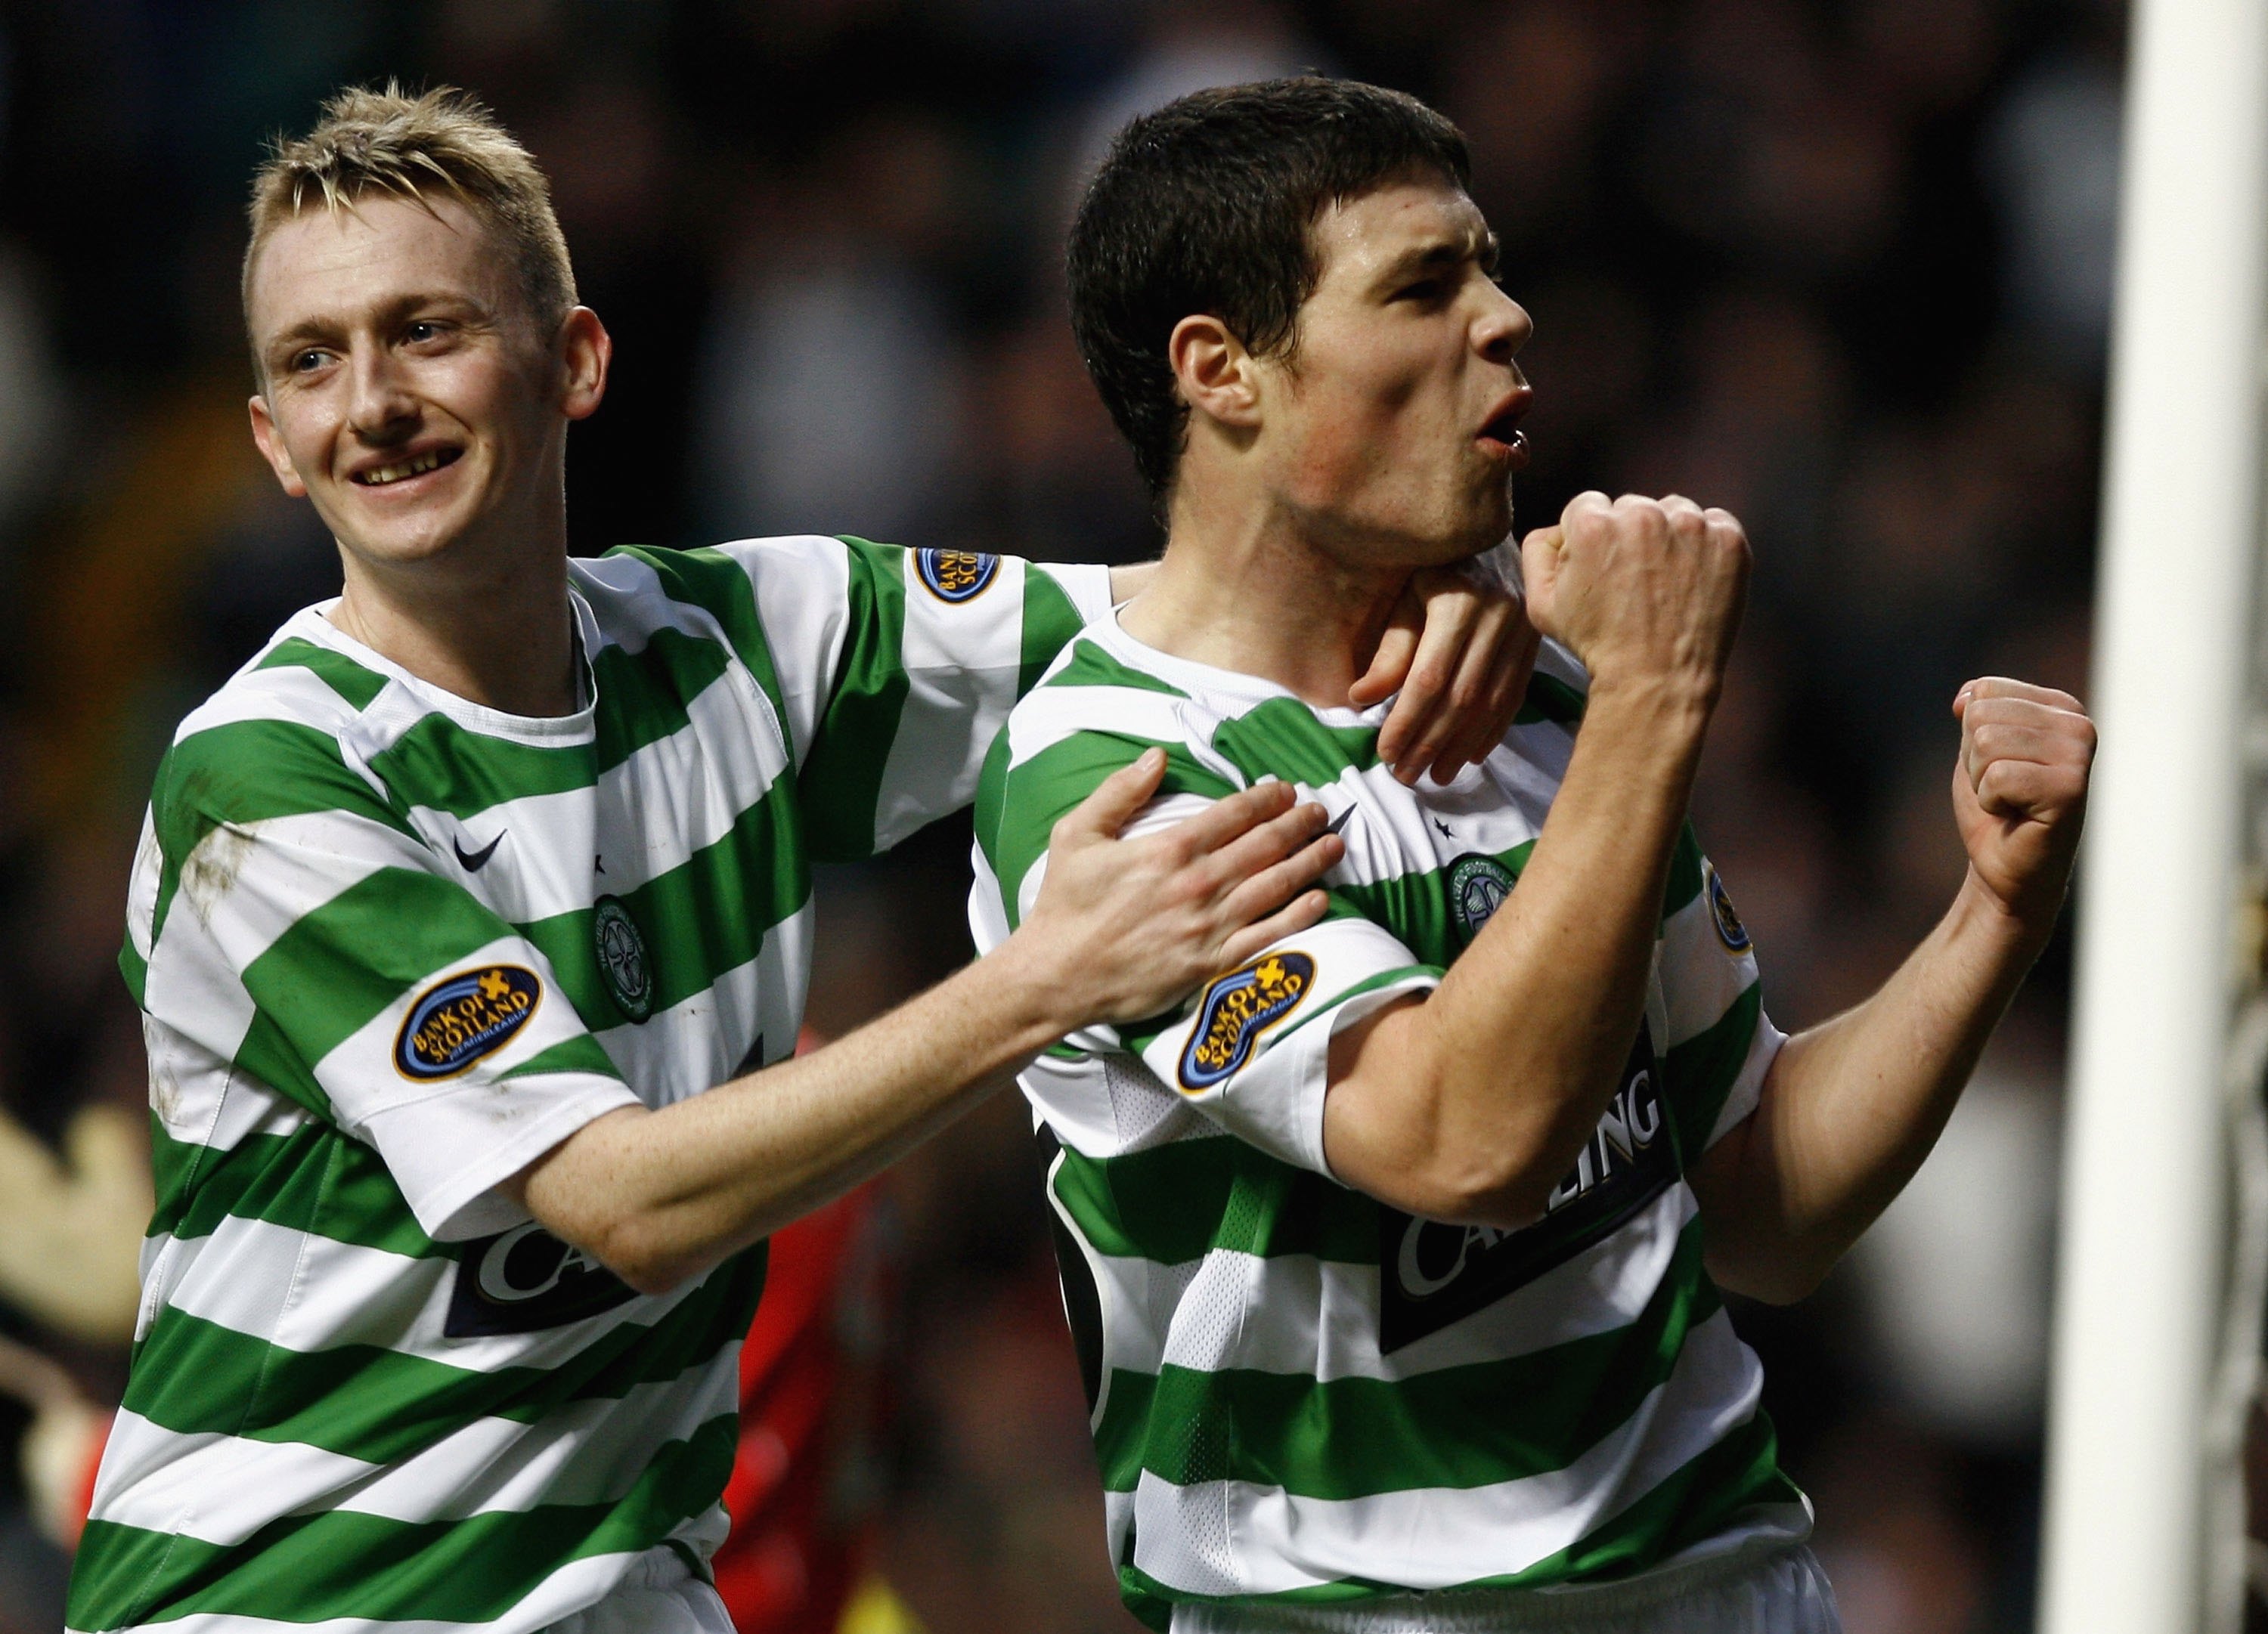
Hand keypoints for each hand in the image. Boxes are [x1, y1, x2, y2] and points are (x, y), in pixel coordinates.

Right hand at [1016, 749, 1343, 1026]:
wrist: (1057, 976)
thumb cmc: (1064, 905)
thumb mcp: (1076, 834)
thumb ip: (1119, 792)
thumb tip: (1157, 756)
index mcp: (1169, 849)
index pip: (1233, 814)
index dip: (1266, 798)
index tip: (1285, 789)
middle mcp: (1198, 884)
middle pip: (1264, 845)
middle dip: (1298, 824)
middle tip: (1321, 810)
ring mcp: (1209, 925)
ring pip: (1275, 885)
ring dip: (1310, 862)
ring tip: (1334, 844)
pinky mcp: (1212, 963)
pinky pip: (1268, 935)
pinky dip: (1299, 916)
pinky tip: (1320, 899)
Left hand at [1353, 555, 1541, 784]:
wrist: (1492, 539)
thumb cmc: (1436, 568)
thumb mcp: (1406, 597)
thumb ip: (1390, 650)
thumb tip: (1361, 698)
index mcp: (1458, 601)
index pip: (1430, 677)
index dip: (1407, 720)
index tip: (1385, 752)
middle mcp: (1497, 617)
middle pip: (1461, 697)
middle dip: (1431, 743)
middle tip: (1405, 776)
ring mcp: (1523, 632)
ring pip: (1491, 703)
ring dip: (1461, 746)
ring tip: (1436, 776)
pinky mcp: (1536, 644)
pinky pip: (1514, 696)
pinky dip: (1492, 731)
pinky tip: (1471, 756)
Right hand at [1521, 492, 1747, 701]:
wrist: (1657, 678)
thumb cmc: (1597, 644)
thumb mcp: (1541, 604)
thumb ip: (1538, 551)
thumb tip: (1558, 528)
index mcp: (1593, 524)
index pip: (1586, 506)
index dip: (1589, 538)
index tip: (1600, 569)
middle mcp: (1643, 514)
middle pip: (1630, 507)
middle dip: (1628, 534)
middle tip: (1632, 579)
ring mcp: (1691, 526)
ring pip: (1672, 511)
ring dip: (1667, 535)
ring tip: (1664, 580)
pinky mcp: (1727, 540)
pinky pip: (1712, 523)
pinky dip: (1704, 545)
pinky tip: (1692, 578)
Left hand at [1950, 677, 2094, 929]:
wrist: (2004, 868)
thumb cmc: (1994, 808)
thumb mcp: (1976, 750)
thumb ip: (1975, 713)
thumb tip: (1965, 696)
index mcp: (2061, 707)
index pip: (1985, 690)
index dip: (1971, 734)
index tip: (2000, 765)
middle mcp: (2078, 725)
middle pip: (1982, 716)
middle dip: (1975, 759)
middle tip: (2003, 790)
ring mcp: (2079, 755)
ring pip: (1986, 743)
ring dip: (1982, 781)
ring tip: (2011, 802)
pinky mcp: (2071, 788)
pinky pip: (1998, 776)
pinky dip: (1992, 802)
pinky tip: (2016, 815)